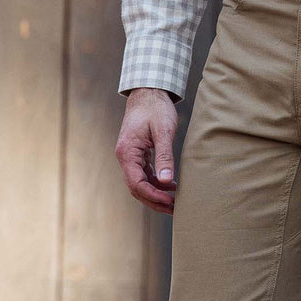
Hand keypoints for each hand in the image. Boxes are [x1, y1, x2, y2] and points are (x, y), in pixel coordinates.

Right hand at [115, 87, 179, 214]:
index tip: (170, 202)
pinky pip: (144, 174)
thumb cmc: (156, 108)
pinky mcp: (137, 154)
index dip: (153, 195)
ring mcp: (130, 156)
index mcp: (127, 152)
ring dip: (156, 194)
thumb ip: (165, 155)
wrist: (148, 92)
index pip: (136, 183)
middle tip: (175, 209)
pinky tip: (171, 185)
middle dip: (155, 200)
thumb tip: (166, 180)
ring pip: (140, 183)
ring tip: (175, 202)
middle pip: (137, 188)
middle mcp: (125, 157)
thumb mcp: (164, 130)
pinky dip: (156, 182)